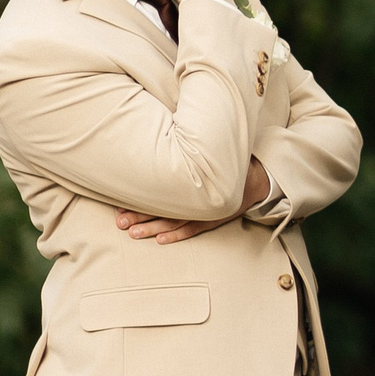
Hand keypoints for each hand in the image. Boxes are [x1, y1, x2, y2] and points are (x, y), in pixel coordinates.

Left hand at [117, 160, 270, 243]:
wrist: (255, 178)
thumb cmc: (224, 162)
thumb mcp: (206, 152)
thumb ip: (186, 150)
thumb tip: (160, 134)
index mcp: (191, 180)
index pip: (160, 192)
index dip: (140, 199)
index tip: (120, 203)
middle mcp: (196, 196)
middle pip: (163, 207)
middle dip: (140, 215)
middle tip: (120, 221)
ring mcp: (204, 210)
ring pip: (173, 221)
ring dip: (152, 228)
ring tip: (132, 233)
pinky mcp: (211, 218)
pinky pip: (192, 229)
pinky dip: (177, 235)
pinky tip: (161, 241)